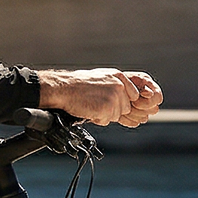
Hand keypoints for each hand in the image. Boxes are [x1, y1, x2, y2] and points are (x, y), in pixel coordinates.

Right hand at [38, 69, 163, 127]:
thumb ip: (116, 85)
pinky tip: (89, 109)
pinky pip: (106, 121)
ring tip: (91, 104)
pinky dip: (97, 119)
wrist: (63, 88)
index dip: (122, 102)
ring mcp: (114, 98)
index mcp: (119, 76)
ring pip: (116, 116)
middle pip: (126, 108)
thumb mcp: (102, 77)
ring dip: (104, 115)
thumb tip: (126, 96)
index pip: (133, 96)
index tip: (110, 101)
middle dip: (112, 109)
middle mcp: (119, 86)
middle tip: (96, 102)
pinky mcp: (107, 109)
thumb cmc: (78, 84)